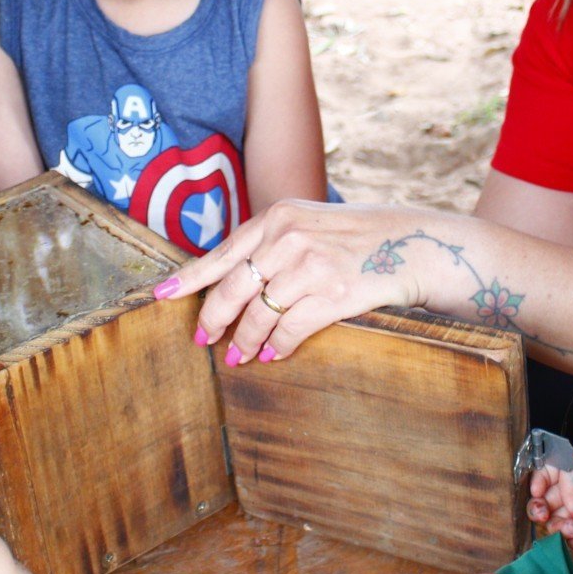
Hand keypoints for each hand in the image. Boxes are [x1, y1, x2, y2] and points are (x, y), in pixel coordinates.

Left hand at [155, 201, 434, 365]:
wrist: (410, 243)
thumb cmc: (355, 236)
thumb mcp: (308, 223)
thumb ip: (270, 243)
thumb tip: (228, 279)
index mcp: (277, 217)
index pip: (222, 254)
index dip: (189, 279)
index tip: (162, 298)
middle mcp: (288, 238)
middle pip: (232, 289)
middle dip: (213, 320)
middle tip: (203, 340)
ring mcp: (310, 267)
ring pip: (258, 315)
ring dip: (245, 342)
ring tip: (239, 356)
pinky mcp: (333, 295)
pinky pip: (289, 330)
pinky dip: (276, 347)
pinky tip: (272, 355)